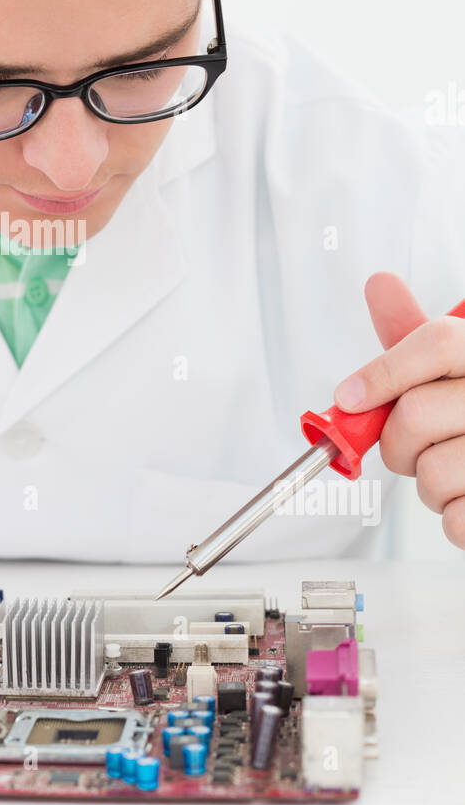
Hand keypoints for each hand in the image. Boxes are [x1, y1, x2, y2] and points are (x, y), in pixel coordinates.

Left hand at [333, 272, 464, 548]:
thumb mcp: (460, 365)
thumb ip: (418, 334)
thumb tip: (380, 283)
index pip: (438, 342)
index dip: (384, 371)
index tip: (350, 397)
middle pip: (416, 413)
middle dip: (395, 440)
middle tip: (412, 444)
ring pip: (432, 473)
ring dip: (428, 485)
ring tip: (456, 471)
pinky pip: (457, 521)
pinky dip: (454, 518)